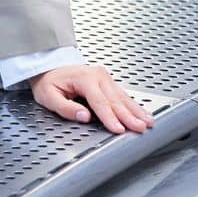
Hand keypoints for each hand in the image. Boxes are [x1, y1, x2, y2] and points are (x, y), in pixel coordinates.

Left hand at [30, 64, 154, 133]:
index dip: (109, 117)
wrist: (49, 67)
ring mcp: (104, 77)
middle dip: (129, 115)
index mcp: (83, 78)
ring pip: (122, 97)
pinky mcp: (108, 81)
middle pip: (115, 100)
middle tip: (141, 128)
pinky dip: (133, 105)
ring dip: (136, 110)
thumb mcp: (48, 96)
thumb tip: (83, 116)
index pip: (99, 102)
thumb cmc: (49, 82)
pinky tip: (143, 113)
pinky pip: (122, 94)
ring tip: (148, 122)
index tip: (118, 129)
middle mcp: (97, 75)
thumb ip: (65, 107)